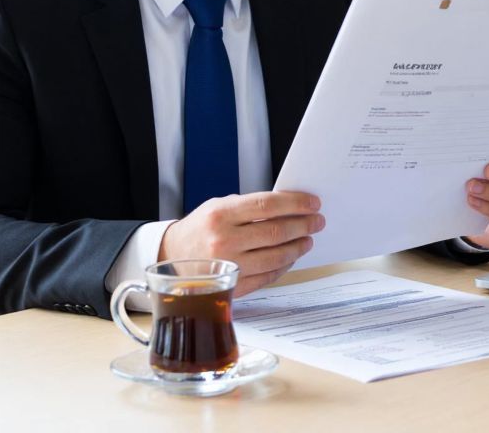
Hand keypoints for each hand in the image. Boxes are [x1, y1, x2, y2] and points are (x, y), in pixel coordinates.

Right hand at [159, 191, 323, 296]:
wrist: (170, 259)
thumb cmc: (199, 230)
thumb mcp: (217, 208)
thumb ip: (249, 207)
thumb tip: (289, 207)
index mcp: (220, 215)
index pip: (268, 205)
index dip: (295, 203)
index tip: (313, 203)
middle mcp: (224, 241)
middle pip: (276, 232)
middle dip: (303, 225)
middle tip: (317, 221)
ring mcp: (229, 266)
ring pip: (276, 257)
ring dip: (298, 247)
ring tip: (308, 238)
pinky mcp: (233, 286)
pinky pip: (268, 276)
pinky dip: (284, 266)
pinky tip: (291, 257)